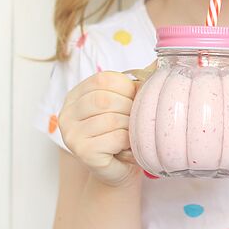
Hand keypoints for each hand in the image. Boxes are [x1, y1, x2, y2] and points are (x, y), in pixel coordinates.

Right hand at [57, 68, 146, 186]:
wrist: (118, 168)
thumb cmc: (122, 132)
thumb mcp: (127, 102)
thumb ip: (138, 80)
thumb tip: (161, 60)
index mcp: (76, 95)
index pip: (103, 79)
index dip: (127, 87)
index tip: (134, 99)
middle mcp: (67, 113)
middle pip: (105, 99)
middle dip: (130, 108)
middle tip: (135, 119)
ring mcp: (71, 134)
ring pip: (112, 119)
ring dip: (130, 126)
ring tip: (131, 133)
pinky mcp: (82, 152)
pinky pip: (115, 138)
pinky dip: (129, 141)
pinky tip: (126, 146)